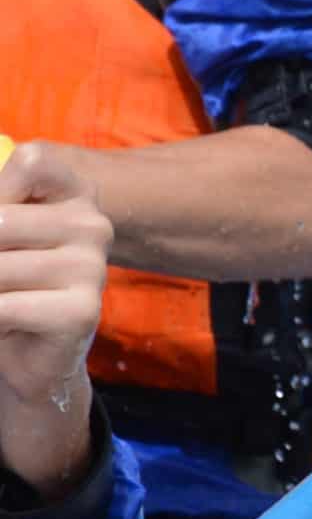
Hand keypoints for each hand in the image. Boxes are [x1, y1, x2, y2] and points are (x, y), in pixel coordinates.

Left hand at [0, 141, 110, 498]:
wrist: (28, 357)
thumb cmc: (4, 286)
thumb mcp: (0, 236)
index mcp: (76, 193)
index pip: (33, 160)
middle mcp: (94, 223)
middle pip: (1, 220)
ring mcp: (93, 266)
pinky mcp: (83, 309)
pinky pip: (6, 307)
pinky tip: (0, 325)